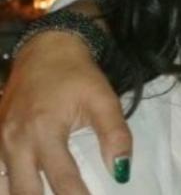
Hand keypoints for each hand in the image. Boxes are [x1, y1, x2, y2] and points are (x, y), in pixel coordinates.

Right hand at [0, 31, 131, 193]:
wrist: (47, 47)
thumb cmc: (77, 73)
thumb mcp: (103, 98)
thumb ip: (115, 134)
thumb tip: (121, 173)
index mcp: (44, 129)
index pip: (63, 182)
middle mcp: (15, 139)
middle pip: (24, 193)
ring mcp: (0, 138)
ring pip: (5, 186)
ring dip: (24, 193)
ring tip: (47, 193)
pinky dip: (10, 183)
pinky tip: (26, 185)